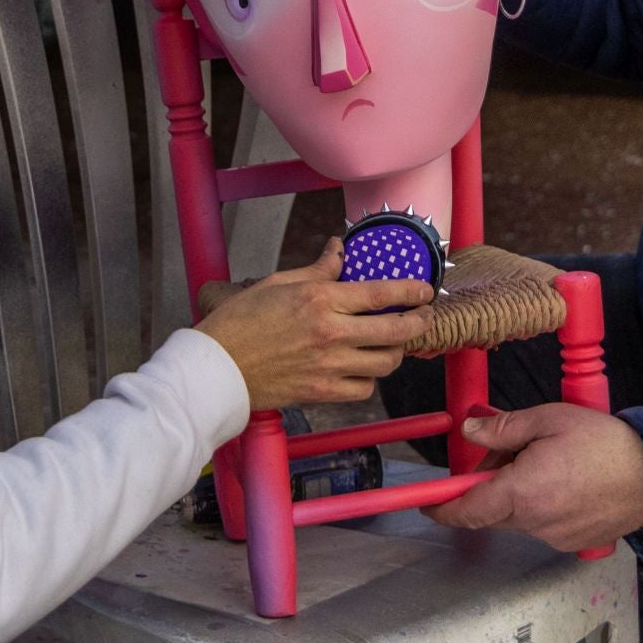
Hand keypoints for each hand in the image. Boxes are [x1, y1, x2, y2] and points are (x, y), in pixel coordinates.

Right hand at [196, 237, 433, 409]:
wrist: (217, 367)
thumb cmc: (240, 322)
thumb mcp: (277, 283)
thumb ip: (316, 269)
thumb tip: (338, 250)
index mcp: (320, 299)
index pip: (381, 293)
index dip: (411, 291)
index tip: (425, 290)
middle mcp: (331, 333)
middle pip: (395, 331)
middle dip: (418, 322)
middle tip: (423, 317)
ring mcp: (329, 366)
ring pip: (385, 363)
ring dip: (395, 352)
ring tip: (392, 344)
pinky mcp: (323, 393)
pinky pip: (364, 389)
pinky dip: (368, 379)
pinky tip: (362, 369)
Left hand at [425, 404, 642, 551]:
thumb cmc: (604, 444)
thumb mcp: (548, 420)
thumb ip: (503, 427)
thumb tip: (470, 430)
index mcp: (522, 491)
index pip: (469, 508)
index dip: (444, 507)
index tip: (430, 503)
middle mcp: (533, 521)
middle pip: (493, 509)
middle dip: (491, 482)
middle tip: (511, 449)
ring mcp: (554, 536)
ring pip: (518, 516)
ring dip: (518, 492)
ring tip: (546, 460)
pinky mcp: (572, 542)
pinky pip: (542, 524)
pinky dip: (541, 504)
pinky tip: (564, 481)